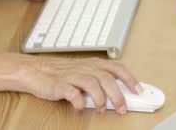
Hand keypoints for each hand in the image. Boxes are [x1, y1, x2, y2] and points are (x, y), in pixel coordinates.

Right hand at [21, 56, 142, 113]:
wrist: (35, 71)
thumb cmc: (62, 74)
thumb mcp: (83, 73)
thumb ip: (99, 81)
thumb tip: (119, 96)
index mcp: (93, 64)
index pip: (116, 68)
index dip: (130, 78)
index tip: (139, 91)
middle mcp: (84, 68)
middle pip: (106, 78)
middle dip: (117, 94)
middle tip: (122, 109)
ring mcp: (72, 76)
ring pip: (92, 83)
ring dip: (101, 98)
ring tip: (102, 110)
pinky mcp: (59, 85)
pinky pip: (72, 92)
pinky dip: (79, 101)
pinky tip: (80, 107)